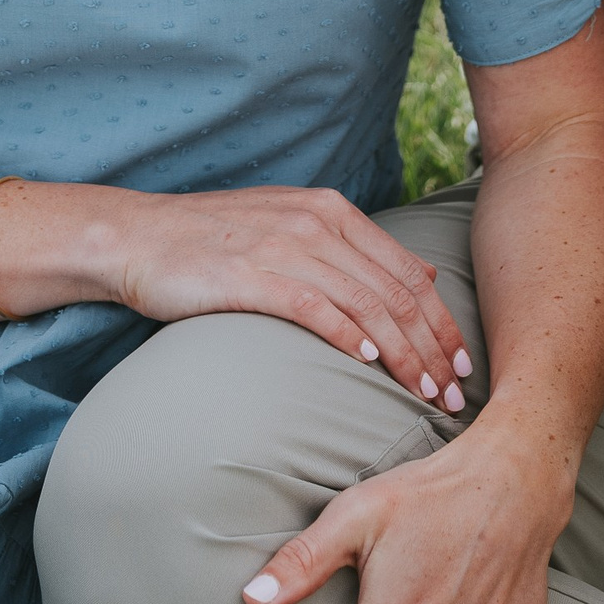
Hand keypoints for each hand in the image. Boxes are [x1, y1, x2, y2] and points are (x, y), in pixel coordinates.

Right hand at [100, 184, 473, 407]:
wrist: (141, 237)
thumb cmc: (217, 241)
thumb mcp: (293, 226)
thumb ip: (355, 248)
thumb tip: (423, 275)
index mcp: (333, 211)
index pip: (408, 272)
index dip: (443, 322)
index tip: (463, 363)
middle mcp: (317, 223)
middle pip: (397, 293)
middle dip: (433, 347)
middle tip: (454, 392)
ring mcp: (286, 247)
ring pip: (367, 307)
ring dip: (404, 356)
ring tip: (424, 393)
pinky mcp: (255, 275)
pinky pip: (317, 309)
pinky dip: (350, 338)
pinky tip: (370, 366)